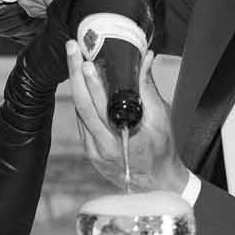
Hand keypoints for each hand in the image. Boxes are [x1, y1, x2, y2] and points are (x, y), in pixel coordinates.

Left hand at [67, 43, 189, 194]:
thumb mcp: (161, 118)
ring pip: (79, 112)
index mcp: (121, 139)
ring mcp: (93, 151)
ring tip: (74, 60)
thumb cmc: (162, 151)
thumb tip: (144, 59)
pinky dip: (82, 101)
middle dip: (75, 74)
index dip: (92, 82)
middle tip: (72, 49)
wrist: (157, 184)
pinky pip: (81, 122)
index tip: (86, 62)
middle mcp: (102, 146)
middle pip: (81, 105)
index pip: (100, 106)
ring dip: (76, 85)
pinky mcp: (89, 151)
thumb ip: (148, 88)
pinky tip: (82, 84)